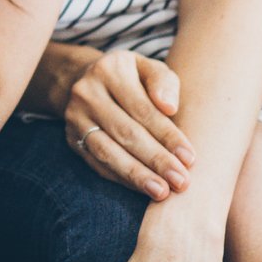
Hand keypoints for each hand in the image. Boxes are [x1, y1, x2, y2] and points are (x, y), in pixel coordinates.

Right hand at [67, 50, 195, 201]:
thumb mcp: (149, 69)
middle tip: (180, 181)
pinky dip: (121, 178)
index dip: (167, 135)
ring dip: (136, 175)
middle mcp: (87, 93)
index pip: (142, 109)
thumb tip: (170, 107)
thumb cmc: (131, 78)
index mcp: (110, 71)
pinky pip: (97, 163)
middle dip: (155, 160)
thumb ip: (164, 82)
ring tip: (161, 192)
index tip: (189, 158)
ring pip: (107, 151)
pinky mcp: (72, 139)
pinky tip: (142, 188)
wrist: (86, 81)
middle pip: (125, 132)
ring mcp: (75, 118)